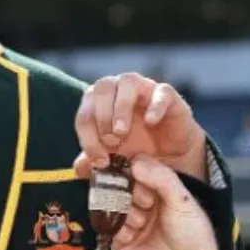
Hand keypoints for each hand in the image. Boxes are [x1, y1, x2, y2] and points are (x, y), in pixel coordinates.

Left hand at [74, 73, 206, 181]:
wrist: (171, 157)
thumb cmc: (137, 152)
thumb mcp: (113, 161)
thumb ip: (94, 162)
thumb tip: (78, 168)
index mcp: (99, 103)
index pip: (85, 112)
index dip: (87, 136)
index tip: (100, 160)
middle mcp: (119, 89)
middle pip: (102, 87)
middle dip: (101, 116)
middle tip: (111, 141)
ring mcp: (144, 88)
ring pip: (127, 82)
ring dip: (121, 106)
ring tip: (122, 132)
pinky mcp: (167, 95)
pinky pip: (160, 92)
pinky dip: (154, 105)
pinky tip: (150, 122)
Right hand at [110, 155, 219, 249]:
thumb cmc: (192, 234)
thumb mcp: (182, 200)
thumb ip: (162, 178)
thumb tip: (135, 161)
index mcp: (158, 189)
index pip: (137, 170)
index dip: (134, 170)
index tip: (135, 173)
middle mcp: (141, 202)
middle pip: (120, 186)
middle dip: (129, 193)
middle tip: (145, 204)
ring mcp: (129, 221)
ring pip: (112, 206)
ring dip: (126, 212)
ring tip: (141, 222)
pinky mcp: (118, 241)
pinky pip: (107, 228)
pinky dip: (118, 229)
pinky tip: (132, 234)